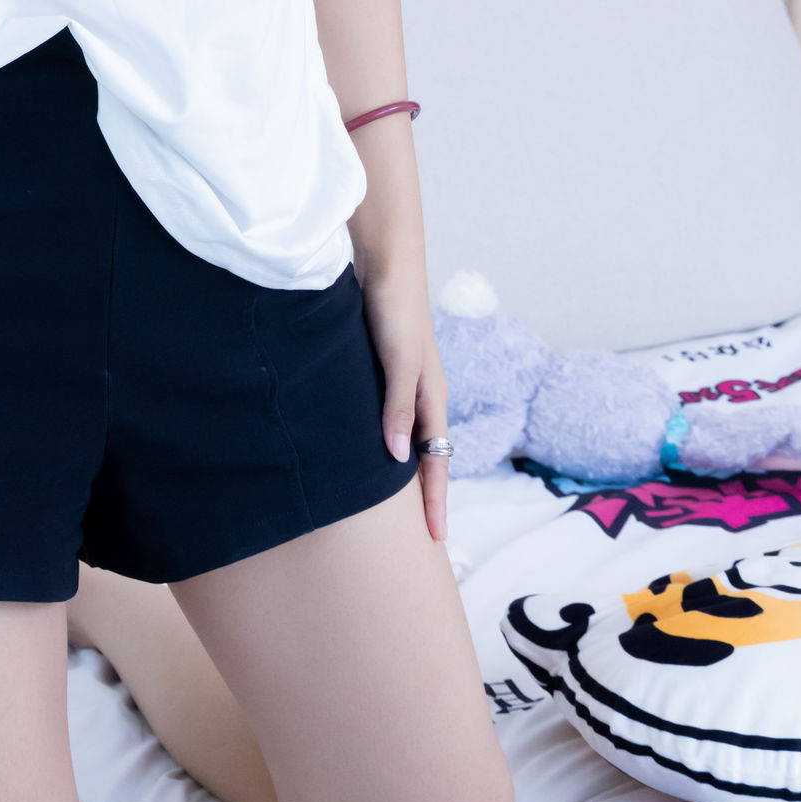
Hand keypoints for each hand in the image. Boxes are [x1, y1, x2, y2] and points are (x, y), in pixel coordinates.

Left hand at [355, 253, 449, 542]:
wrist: (383, 262)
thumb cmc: (395, 310)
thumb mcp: (399, 361)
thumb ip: (398, 407)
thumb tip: (396, 459)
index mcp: (432, 397)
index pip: (437, 461)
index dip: (436, 500)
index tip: (435, 539)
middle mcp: (420, 394)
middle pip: (425, 456)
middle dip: (424, 495)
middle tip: (416, 536)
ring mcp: (401, 383)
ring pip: (404, 439)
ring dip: (400, 472)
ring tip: (390, 508)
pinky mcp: (378, 370)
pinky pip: (385, 418)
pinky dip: (381, 443)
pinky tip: (364, 453)